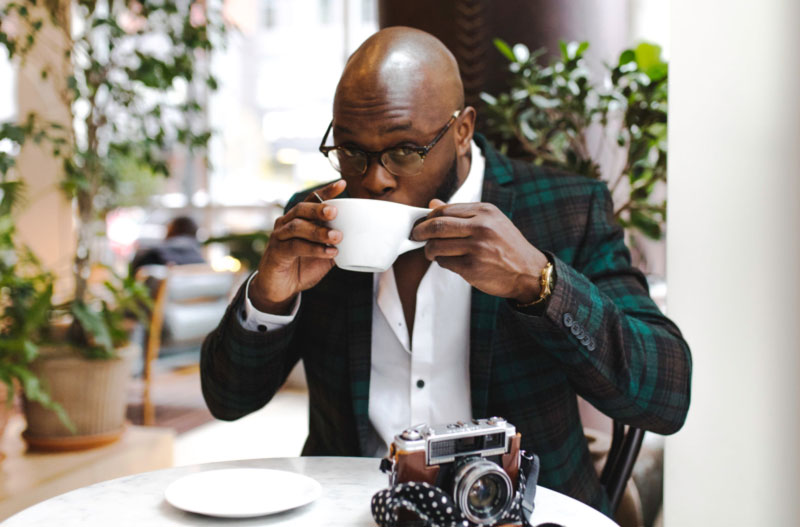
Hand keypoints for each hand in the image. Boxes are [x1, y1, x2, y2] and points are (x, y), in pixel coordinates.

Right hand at [249, 180, 345, 313]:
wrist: (280, 289)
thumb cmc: (302, 267)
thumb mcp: (324, 254)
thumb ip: (336, 244)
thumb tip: (360, 238)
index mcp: (299, 219)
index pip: (312, 200)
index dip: (326, 192)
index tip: (342, 185)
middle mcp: (286, 223)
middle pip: (301, 209)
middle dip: (319, 209)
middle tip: (335, 212)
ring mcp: (279, 237)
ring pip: (297, 227)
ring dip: (318, 231)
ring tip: (337, 237)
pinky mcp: (276, 252)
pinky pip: (295, 247)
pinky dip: (314, 249)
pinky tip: (329, 252)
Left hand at [411, 199, 548, 303]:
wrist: (529, 272)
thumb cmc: (507, 246)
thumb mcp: (491, 222)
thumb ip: (461, 213)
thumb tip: (432, 203)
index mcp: (485, 211)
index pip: (445, 210)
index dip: (428, 218)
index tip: (422, 223)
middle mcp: (481, 226)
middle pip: (437, 226)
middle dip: (420, 232)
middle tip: (416, 236)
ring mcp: (477, 247)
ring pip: (437, 245)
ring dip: (429, 250)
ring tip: (432, 252)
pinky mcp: (472, 267)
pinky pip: (444, 262)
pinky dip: (441, 262)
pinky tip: (448, 261)